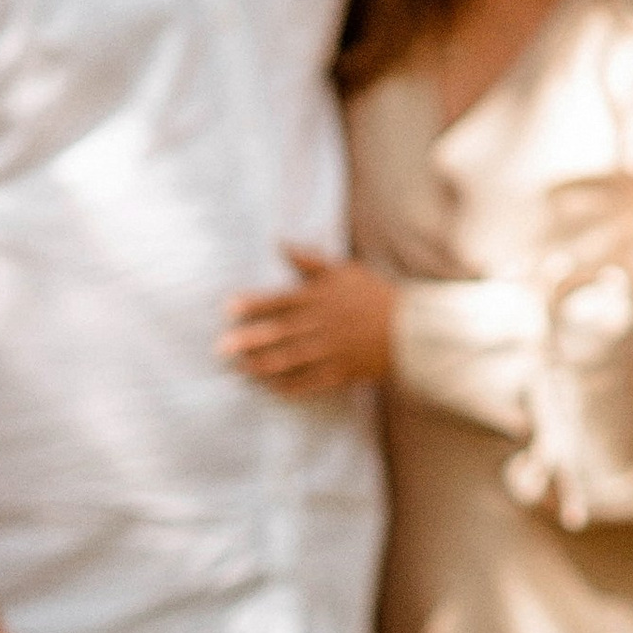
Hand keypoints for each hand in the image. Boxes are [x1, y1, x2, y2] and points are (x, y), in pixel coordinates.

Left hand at [223, 249, 394, 397]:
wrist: (411, 329)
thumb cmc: (374, 295)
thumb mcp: (343, 271)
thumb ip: (309, 260)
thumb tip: (280, 244)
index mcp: (318, 298)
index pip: (278, 301)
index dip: (252, 305)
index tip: (228, 309)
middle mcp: (320, 325)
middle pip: (278, 334)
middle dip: (248, 341)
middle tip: (222, 348)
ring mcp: (330, 351)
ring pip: (289, 360)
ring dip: (261, 366)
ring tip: (240, 369)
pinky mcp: (340, 372)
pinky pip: (309, 383)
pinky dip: (288, 386)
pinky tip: (269, 388)